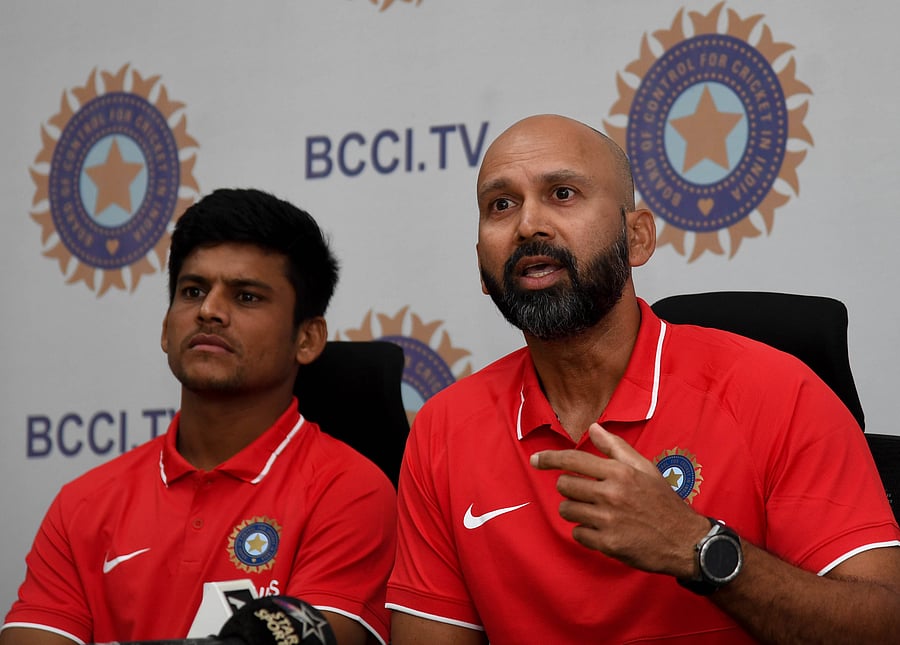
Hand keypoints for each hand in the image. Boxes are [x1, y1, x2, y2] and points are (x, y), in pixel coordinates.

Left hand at [530, 423, 709, 577]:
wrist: (684, 540)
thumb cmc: (662, 501)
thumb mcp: (644, 468)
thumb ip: (616, 447)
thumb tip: (593, 427)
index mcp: (619, 472)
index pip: (572, 460)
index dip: (549, 459)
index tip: (535, 460)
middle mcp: (611, 493)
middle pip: (564, 486)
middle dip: (570, 489)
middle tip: (587, 494)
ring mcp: (608, 520)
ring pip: (567, 510)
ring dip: (576, 511)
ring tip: (596, 512)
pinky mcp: (608, 543)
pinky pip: (578, 534)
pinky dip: (586, 532)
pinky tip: (602, 530)